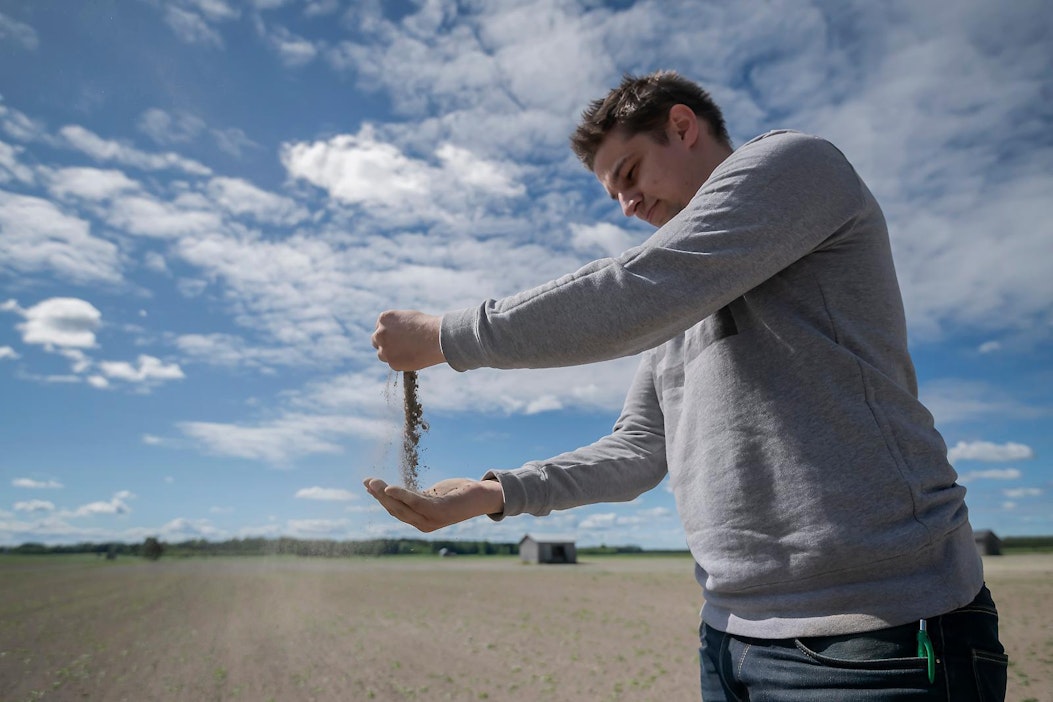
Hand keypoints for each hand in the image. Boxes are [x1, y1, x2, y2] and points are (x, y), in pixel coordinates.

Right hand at [363, 477, 504, 532]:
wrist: (484, 496)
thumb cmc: (459, 493)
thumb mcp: (433, 494)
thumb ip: (417, 496)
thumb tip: (400, 490)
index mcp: (421, 520)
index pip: (395, 510)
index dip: (380, 498)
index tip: (368, 485)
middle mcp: (424, 524)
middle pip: (395, 509)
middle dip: (378, 495)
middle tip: (366, 481)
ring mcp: (432, 520)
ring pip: (402, 507)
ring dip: (385, 494)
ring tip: (373, 482)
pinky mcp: (440, 512)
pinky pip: (416, 503)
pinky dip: (401, 495)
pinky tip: (389, 488)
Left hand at [371, 310, 444, 370]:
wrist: (437, 338)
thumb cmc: (427, 326)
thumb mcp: (408, 318)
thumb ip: (396, 325)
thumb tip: (393, 334)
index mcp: (384, 318)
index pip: (379, 327)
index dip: (388, 332)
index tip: (396, 336)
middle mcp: (380, 333)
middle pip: (376, 340)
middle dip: (384, 343)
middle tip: (397, 347)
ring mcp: (385, 349)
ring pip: (382, 354)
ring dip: (391, 354)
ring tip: (408, 352)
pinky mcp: (392, 362)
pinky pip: (393, 364)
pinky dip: (401, 362)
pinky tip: (413, 357)